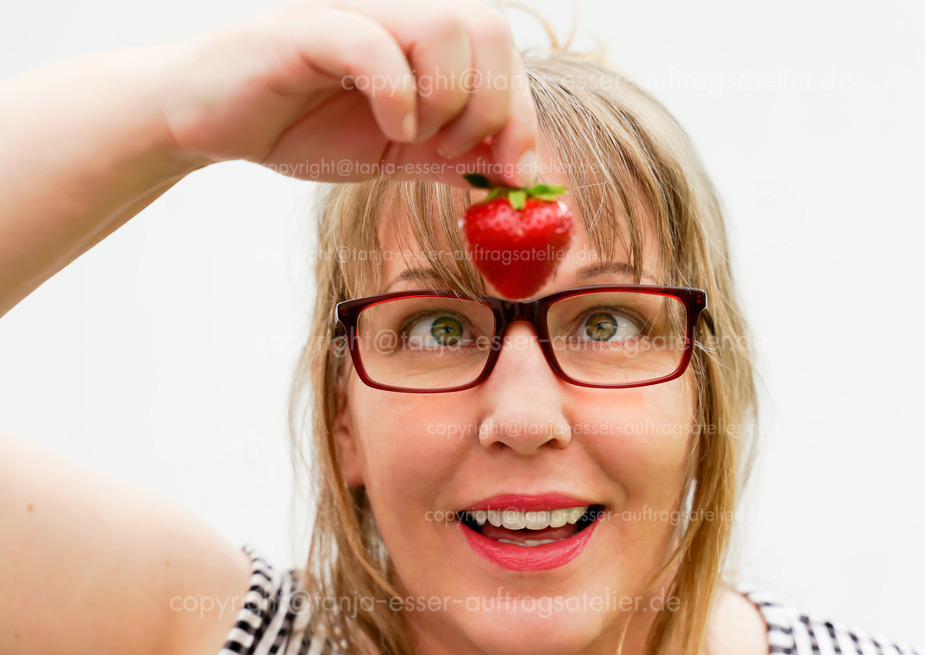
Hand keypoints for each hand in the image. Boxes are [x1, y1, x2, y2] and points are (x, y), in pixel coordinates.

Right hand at [160, 0, 537, 185]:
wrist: (209, 120)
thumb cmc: (302, 125)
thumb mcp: (397, 152)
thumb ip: (453, 158)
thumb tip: (516, 177)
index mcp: (422, 36)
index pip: (503, 52)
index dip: (524, 115)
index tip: (520, 176)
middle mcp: (397, 12)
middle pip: (488, 26)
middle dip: (494, 106)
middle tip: (456, 152)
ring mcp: (355, 15)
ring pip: (444, 26)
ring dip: (448, 99)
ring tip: (414, 136)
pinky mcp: (309, 30)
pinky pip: (374, 46)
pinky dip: (398, 94)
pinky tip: (390, 129)